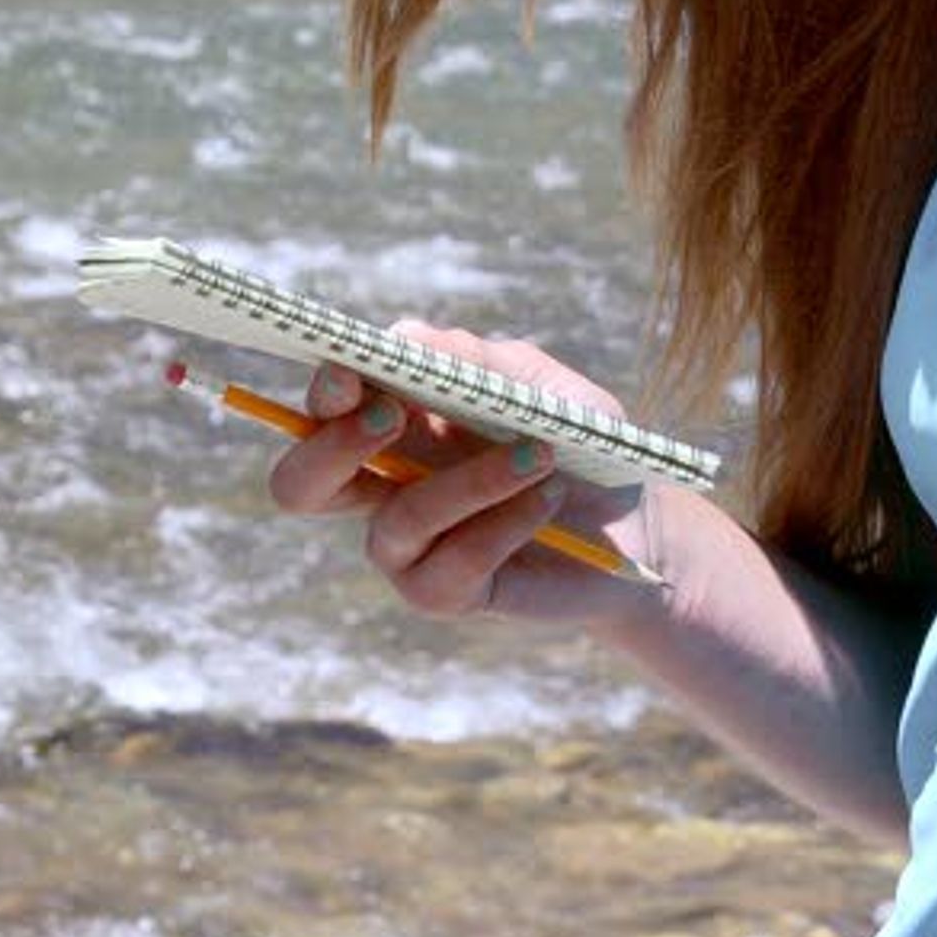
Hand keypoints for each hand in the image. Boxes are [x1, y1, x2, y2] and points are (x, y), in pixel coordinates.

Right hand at [262, 324, 654, 627]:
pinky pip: (453, 564)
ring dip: (469, 481)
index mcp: (387, 430)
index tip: (353, 371)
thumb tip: (406, 340)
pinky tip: (550, 497)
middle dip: (332, 446)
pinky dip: (505, 522)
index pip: (321, 415)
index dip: (323, 394)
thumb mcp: (535, 383)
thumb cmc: (573, 442)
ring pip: (397, 520)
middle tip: (392, 415)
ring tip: (540, 455)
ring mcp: (407, 550)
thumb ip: (471, 359)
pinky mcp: (444, 595)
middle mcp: (379, 491)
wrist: (636, 523)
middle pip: (299, 486)